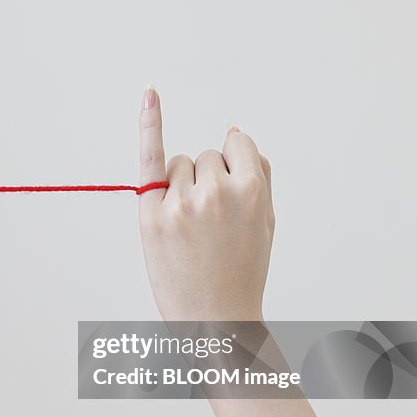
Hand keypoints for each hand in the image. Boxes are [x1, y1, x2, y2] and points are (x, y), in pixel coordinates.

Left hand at [138, 88, 274, 322]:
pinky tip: (151, 96)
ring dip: (182, 185)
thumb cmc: (242, 270)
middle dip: (208, 180)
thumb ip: (259, 175)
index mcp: (253, 191)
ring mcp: (180, 203)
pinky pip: (150, 159)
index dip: (234, 166)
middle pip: (206, 155)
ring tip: (190, 229)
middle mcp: (216, 192)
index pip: (238, 145)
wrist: (214, 321)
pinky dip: (151, 125)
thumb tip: (234, 132)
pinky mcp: (151, 215)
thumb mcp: (267, 222)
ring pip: (179, 164)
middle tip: (211, 225)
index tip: (232, 189)